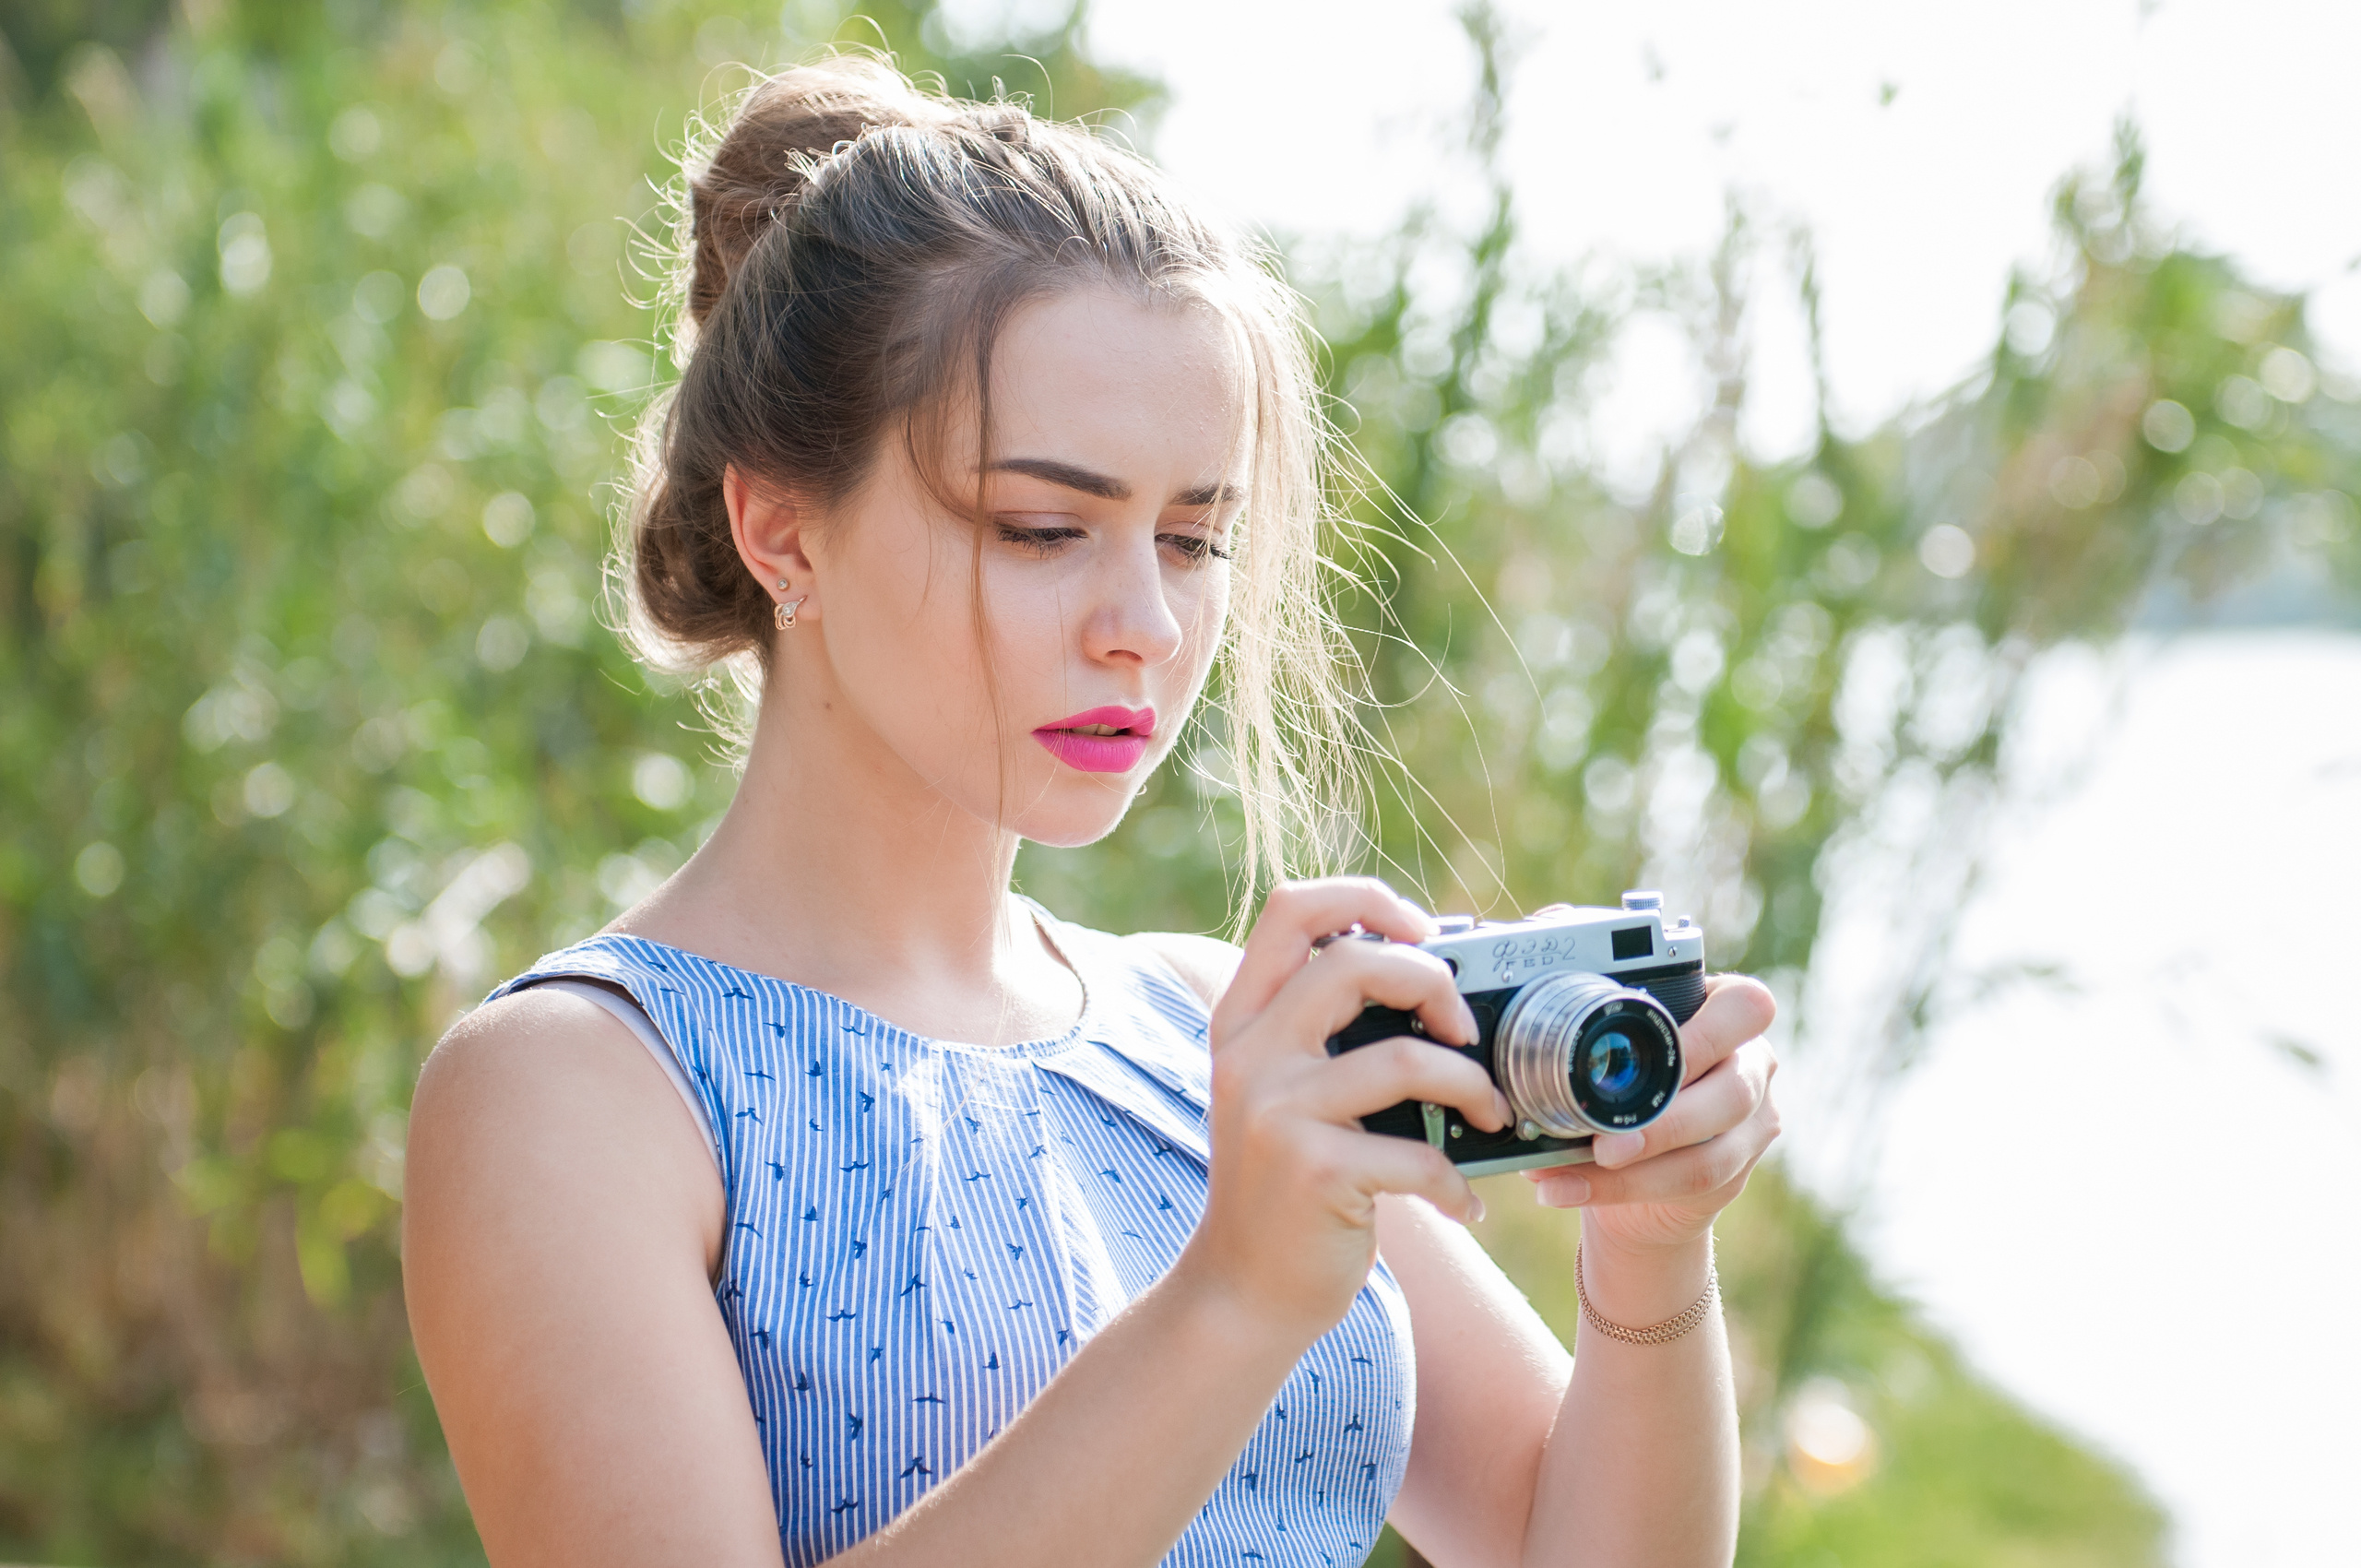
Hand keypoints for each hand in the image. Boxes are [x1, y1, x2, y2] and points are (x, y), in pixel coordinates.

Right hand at [1179, 878, 1514, 1341]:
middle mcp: (1250, 1056)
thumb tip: (1433, 978)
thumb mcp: (1279, 1092)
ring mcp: (1277, 1113)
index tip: (1423, 935)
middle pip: (1353, 963)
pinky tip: (1463, 1204)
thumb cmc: (1285, 1187)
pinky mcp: (1313, 1173)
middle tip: (1466, 1031)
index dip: (1367, 900)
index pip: (1292, 909)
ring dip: (1472, 1085)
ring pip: (1404, 1058)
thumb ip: (1321, 1033)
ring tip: (1491, 1116)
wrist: (1242, 1292)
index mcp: (1242, 1021)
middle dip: (1434, 983)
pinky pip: (1418, 1154)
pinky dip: (1457, 1182)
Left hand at [1525, 973, 1779, 1253]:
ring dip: (1640, 1164)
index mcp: (1725, 1011)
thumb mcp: (1609, 1040)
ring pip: (1713, 1150)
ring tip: (1580, 1166)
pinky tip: (1567, 1187)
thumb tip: (1509, 1014)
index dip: (1702, 1034)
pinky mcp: (1736, 1171)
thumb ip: (1581, 1020)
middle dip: (1666, 1119)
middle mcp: (1752, 1064)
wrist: (1638, 1159)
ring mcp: (1752, 1122)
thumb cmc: (1620, 1076)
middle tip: (1604, 1144)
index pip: (1744, 1007)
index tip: (1640, 1052)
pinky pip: (1690, 1183)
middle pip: (1734, 1089)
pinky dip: (1621, 1188)